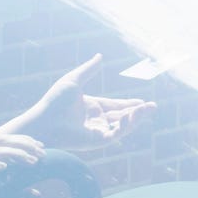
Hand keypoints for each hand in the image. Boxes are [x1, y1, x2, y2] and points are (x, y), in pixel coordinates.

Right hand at [0, 135, 45, 197]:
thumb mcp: (0, 191)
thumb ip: (18, 191)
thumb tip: (37, 194)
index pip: (9, 140)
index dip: (26, 141)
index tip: (42, 146)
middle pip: (5, 142)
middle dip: (25, 146)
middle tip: (41, 154)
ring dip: (14, 154)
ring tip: (30, 161)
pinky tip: (3, 167)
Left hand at [24, 53, 156, 149]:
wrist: (44, 120)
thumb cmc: (54, 101)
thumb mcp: (74, 80)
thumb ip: (89, 69)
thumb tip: (100, 56)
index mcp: (92, 107)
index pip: (115, 106)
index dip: (129, 104)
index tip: (142, 102)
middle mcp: (96, 120)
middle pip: (122, 116)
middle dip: (139, 112)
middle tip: (153, 106)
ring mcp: (97, 131)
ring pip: (122, 126)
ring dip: (136, 118)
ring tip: (148, 109)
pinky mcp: (96, 141)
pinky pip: (115, 134)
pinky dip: (125, 126)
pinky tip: (131, 116)